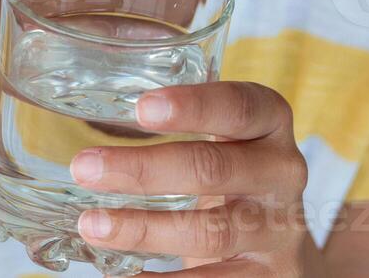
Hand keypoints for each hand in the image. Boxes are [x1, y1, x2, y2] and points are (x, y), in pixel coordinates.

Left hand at [69, 82, 316, 275]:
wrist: (282, 233)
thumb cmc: (231, 168)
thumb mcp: (223, 135)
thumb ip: (180, 124)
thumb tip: (94, 135)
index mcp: (270, 122)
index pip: (238, 107)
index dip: (194, 106)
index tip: (142, 108)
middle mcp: (283, 171)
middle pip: (214, 168)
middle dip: (145, 169)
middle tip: (85, 168)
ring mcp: (280, 228)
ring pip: (211, 231)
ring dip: (144, 229)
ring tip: (92, 224)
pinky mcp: (271, 274)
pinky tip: (125, 273)